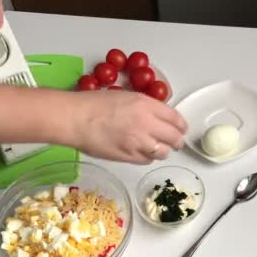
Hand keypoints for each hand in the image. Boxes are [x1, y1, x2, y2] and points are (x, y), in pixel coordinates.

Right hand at [70, 91, 187, 163]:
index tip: (181, 128)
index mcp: (146, 105)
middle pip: (174, 137)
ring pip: (162, 152)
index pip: (175, 118)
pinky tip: (140, 152)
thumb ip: (144, 107)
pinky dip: (147, 157)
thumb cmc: (94, 104)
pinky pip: (147, 160)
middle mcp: (146, 124)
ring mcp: (138, 142)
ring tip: (155, 147)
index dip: (181, 125)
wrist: (75, 119)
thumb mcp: (125, 96)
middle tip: (175, 142)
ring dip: (161, 150)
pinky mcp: (128, 157)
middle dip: (177, 141)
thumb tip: (156, 117)